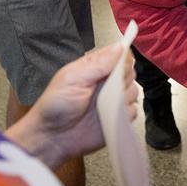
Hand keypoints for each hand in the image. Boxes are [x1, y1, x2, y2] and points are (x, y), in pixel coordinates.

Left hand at [9, 43, 137, 167]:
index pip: (119, 54)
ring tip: (104, 105)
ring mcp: (113, 100)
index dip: (123, 58)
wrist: (53, 137)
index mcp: (95, 68)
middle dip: (123, 79)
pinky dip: (125, 114)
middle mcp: (106, 82)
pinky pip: (133, 112)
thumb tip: (119, 48)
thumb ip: (98, 63)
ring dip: (123, 98)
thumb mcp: (73, 78)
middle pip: (130, 72)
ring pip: (134, 91)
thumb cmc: (55, 105)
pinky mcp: (118, 118)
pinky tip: (110, 116)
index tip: (119, 66)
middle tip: (107, 88)